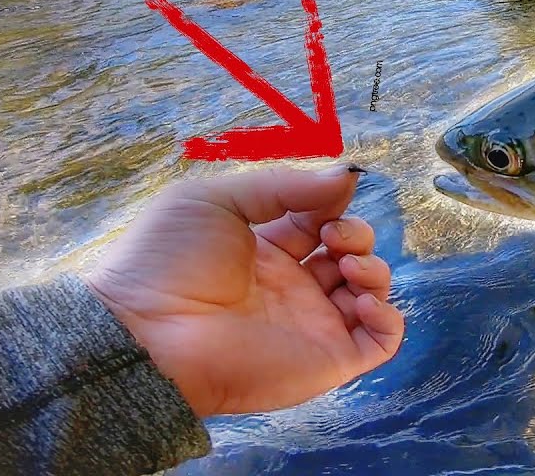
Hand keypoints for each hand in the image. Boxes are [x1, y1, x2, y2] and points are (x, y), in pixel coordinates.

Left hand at [84, 165, 403, 417]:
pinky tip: (361, 299)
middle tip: (331, 235)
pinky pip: (381, 342)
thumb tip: (346, 175)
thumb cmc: (167, 260)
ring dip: (374, 268)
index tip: (334, 190)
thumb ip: (283, 185)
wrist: (145, 331)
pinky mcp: (327, 359)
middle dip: (356, 233)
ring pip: (371, 293)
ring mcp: (312, 323)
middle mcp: (293, 286)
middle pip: (351, 253)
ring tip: (346, 263)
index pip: (321, 220)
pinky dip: (388, 317)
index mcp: (267, 249)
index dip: (333, 203)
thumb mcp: (217, 198)